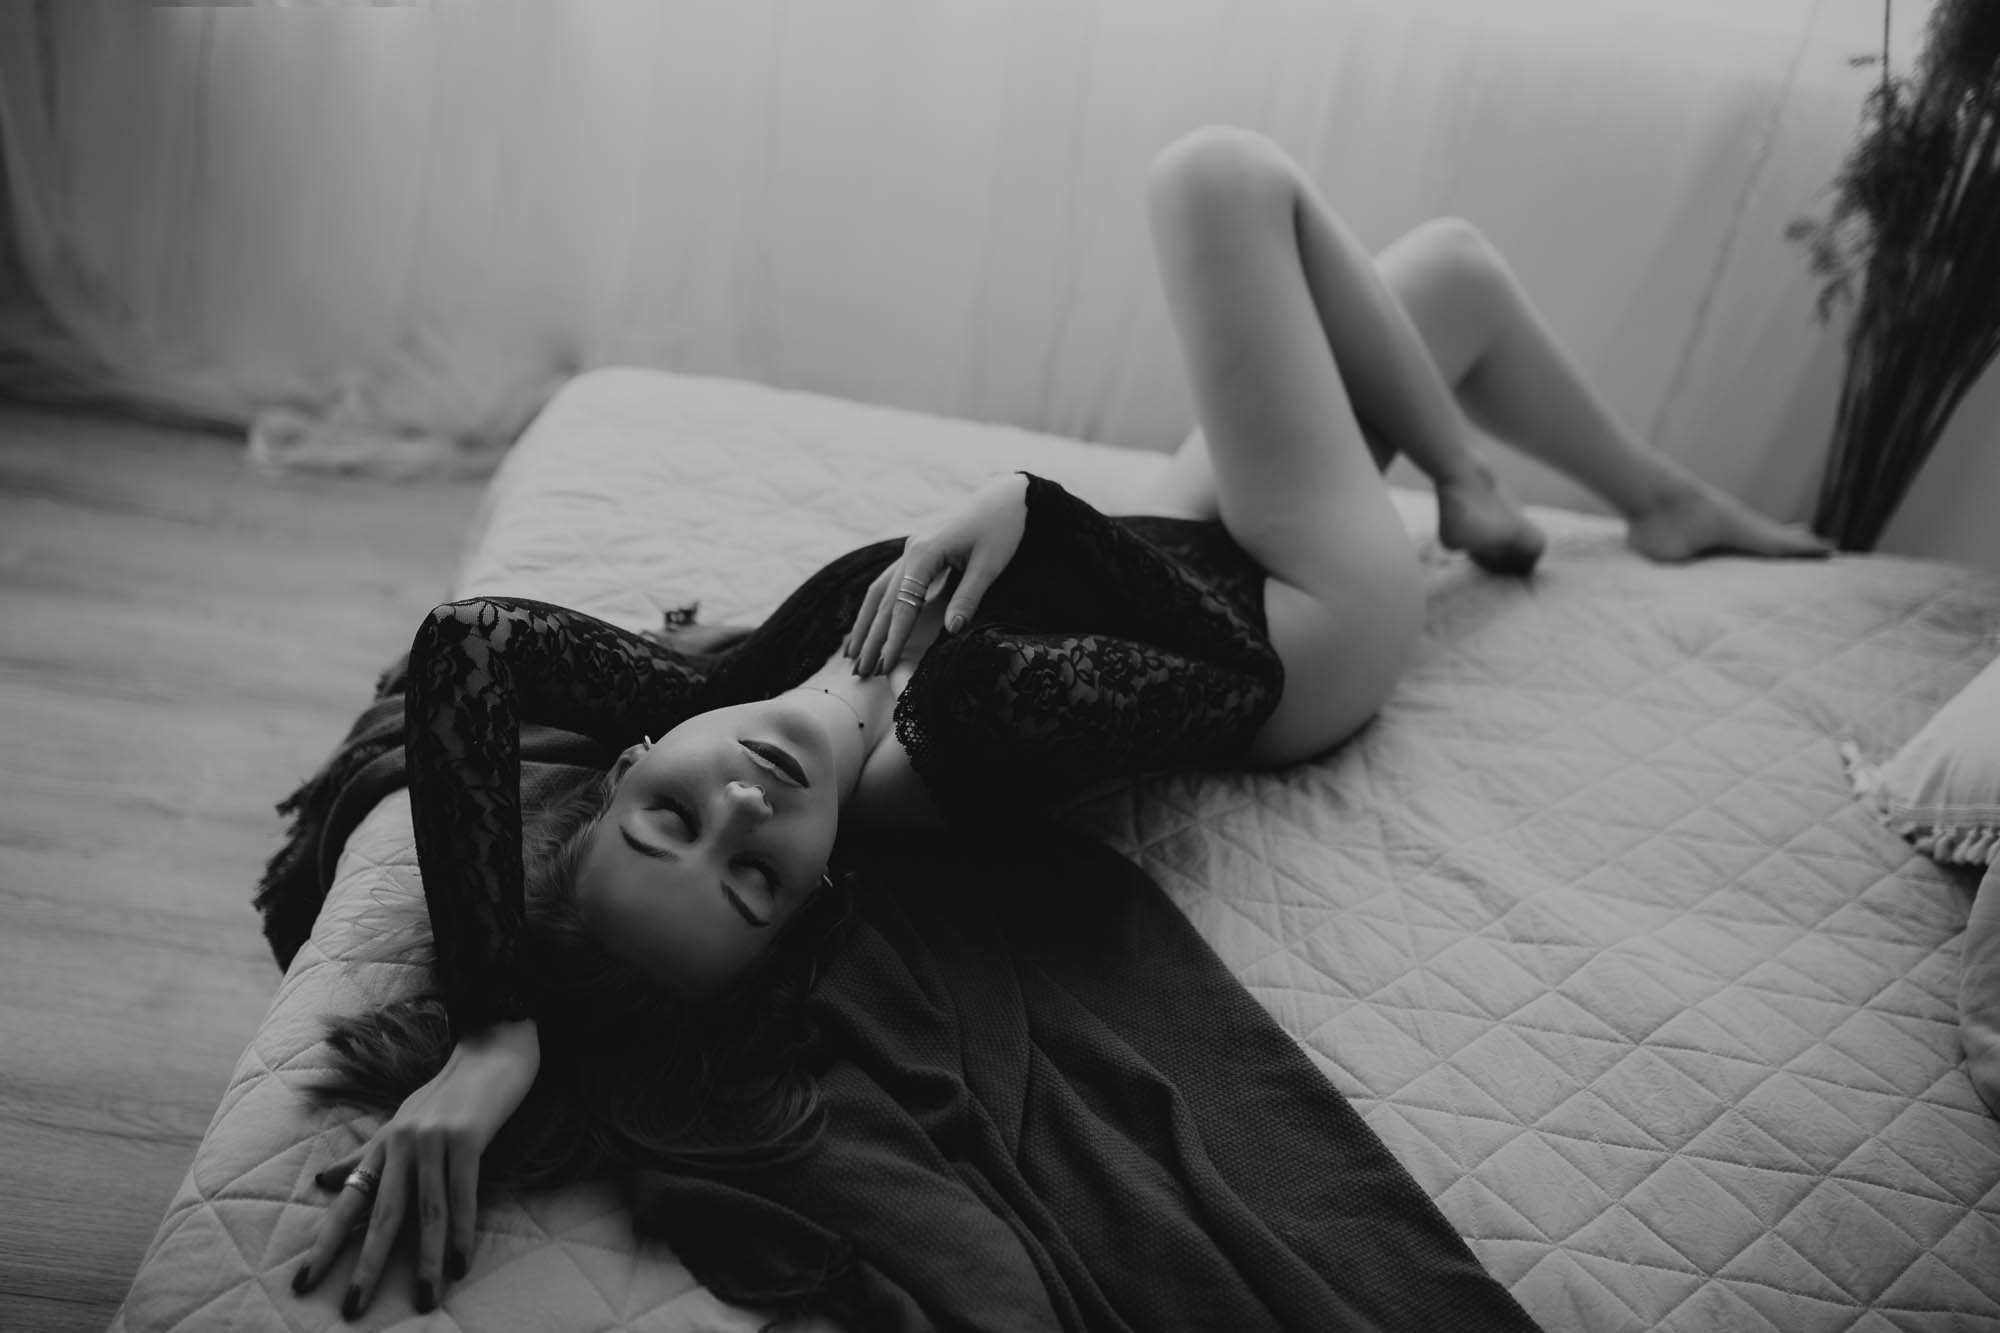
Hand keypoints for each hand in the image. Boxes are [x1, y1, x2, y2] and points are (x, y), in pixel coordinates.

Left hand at [292, 1018, 539, 1317]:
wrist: (493, 1047)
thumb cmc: (451, 1090)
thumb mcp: (402, 1119)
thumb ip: (365, 1153)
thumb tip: (322, 1181)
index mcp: (384, 1143)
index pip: (348, 1201)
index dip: (326, 1243)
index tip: (304, 1283)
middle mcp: (402, 1143)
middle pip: (381, 1215)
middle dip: (367, 1266)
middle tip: (352, 1310)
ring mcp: (434, 1140)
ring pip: (427, 1212)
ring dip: (428, 1260)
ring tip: (426, 1299)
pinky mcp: (468, 1139)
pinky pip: (464, 1196)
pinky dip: (463, 1233)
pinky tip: (461, 1263)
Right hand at [846, 473, 1028, 676]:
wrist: (1002, 499)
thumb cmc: (1000, 530)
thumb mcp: (990, 565)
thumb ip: (969, 597)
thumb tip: (951, 630)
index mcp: (924, 552)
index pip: (903, 604)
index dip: (894, 637)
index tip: (884, 665)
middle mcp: (909, 550)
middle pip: (884, 601)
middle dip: (871, 639)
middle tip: (860, 672)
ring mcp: (909, 550)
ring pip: (878, 592)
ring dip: (864, 625)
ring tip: (852, 655)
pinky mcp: (915, 553)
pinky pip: (887, 584)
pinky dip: (875, 608)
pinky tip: (867, 626)